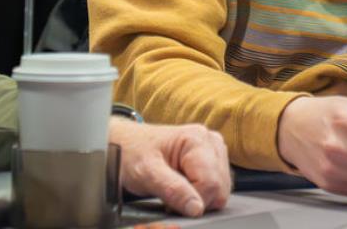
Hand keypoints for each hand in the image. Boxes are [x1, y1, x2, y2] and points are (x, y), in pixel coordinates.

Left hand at [108, 117, 230, 216]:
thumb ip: (172, 189)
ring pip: (221, 189)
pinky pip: (218, 186)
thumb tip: (196, 208)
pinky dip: (201, 193)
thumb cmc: (132, 152)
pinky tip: (184, 186)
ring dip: (199, 197)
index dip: (192, 200)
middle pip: (220, 187)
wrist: (124, 143)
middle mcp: (210, 141)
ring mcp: (214, 149)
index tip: (170, 201)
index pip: (211, 183)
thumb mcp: (146, 172)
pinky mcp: (213, 159)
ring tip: (176, 188)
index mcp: (197, 139)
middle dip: (197, 200)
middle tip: (171, 195)